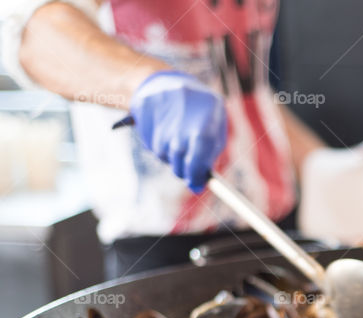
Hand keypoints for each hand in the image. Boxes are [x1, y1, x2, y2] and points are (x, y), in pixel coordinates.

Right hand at [129, 70, 226, 192]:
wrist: (172, 83)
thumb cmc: (201, 115)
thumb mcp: (214, 131)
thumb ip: (208, 158)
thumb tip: (197, 186)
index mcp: (207, 115)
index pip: (198, 153)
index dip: (195, 173)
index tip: (195, 184)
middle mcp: (184, 110)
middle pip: (177, 154)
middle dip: (181, 168)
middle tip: (184, 168)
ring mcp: (163, 106)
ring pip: (160, 150)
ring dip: (168, 154)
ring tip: (174, 138)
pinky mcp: (144, 104)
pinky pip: (147, 140)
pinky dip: (154, 142)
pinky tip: (161, 129)